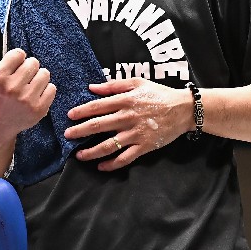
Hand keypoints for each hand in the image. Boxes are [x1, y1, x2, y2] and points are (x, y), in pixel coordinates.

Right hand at [0, 25, 56, 139]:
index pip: (20, 53)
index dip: (16, 60)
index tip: (10, 71)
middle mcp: (12, 89)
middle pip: (34, 62)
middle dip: (27, 69)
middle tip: (19, 81)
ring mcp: (26, 101)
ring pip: (45, 73)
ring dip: (38, 79)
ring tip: (27, 88)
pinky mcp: (39, 110)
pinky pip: (52, 88)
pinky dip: (46, 91)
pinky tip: (34, 97)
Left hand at [64, 78, 192, 170]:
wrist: (184, 109)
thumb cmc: (159, 94)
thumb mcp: (137, 83)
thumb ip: (113, 85)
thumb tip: (92, 87)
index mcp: (126, 100)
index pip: (98, 106)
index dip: (82, 111)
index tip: (69, 115)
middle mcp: (128, 117)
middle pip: (99, 125)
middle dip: (80, 131)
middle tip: (67, 135)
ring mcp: (136, 133)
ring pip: (109, 145)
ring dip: (92, 151)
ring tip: (79, 155)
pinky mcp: (145, 146)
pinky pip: (125, 158)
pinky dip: (112, 164)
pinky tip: (101, 166)